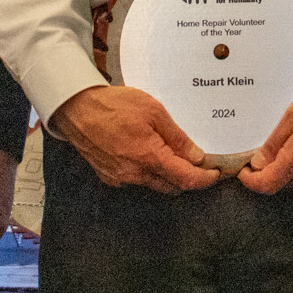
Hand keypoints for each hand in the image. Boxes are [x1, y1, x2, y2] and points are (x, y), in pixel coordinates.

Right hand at [49, 86, 222, 193]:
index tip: (215, 174)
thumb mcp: (153, 110)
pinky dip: (148, 172)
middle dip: (188, 178)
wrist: (77, 109)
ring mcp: (120, 178)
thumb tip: (196, 156)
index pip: (185, 179)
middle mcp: (135, 174)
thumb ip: (176, 136)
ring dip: (167, 175)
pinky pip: (137, 180)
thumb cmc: (113, 105)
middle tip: (198, 162)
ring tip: (172, 154)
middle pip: (172, 186)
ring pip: (154, 184)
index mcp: (149, 157)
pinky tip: (147, 154)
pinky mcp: (110, 177)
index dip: (204, 180)